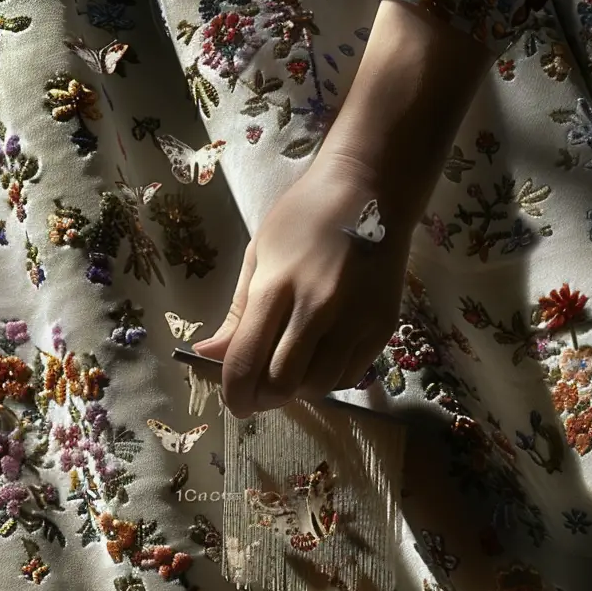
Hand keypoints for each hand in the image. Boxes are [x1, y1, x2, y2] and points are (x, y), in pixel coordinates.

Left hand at [194, 154, 409, 415]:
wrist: (371, 189)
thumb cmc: (305, 214)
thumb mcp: (260, 253)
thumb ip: (238, 310)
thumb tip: (208, 354)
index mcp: (277, 286)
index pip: (246, 361)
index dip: (234, 394)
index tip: (235, 402)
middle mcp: (318, 307)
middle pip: (283, 383)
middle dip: (264, 399)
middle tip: (261, 393)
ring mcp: (355, 318)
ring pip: (320, 386)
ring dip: (300, 390)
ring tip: (294, 372)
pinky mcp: (383, 324)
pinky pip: (352, 374)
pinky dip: (332, 379)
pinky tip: (323, 360)